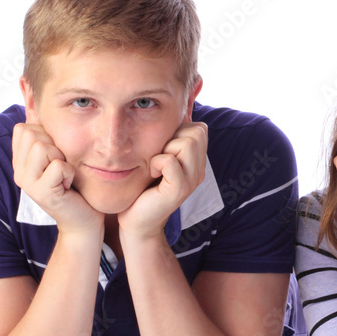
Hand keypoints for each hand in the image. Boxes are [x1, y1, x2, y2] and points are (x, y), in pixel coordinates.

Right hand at [12, 123, 102, 235]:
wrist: (83, 218)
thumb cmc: (74, 184)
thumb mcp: (59, 155)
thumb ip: (46, 133)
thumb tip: (31, 94)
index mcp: (20, 161)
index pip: (23, 128)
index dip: (46, 135)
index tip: (55, 156)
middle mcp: (19, 172)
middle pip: (33, 135)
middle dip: (55, 146)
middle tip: (61, 167)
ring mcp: (27, 184)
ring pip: (43, 148)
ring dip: (62, 159)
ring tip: (64, 175)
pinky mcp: (42, 194)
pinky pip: (59, 166)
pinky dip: (70, 172)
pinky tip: (68, 185)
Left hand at [118, 121, 207, 242]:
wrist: (136, 220)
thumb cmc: (143, 187)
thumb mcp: (158, 157)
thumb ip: (168, 140)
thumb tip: (169, 115)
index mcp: (197, 162)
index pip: (200, 128)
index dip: (180, 130)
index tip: (164, 149)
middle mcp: (199, 170)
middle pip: (197, 131)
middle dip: (173, 137)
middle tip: (159, 156)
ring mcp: (192, 181)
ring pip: (187, 142)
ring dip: (165, 148)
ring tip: (155, 165)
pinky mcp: (179, 190)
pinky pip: (170, 160)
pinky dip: (157, 162)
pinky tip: (152, 173)